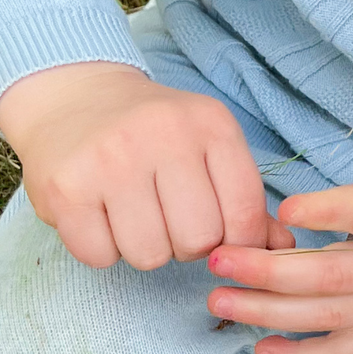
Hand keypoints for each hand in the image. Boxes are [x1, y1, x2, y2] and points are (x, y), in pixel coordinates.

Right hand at [0, 62, 286, 269]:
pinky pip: (100, 257)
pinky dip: (102, 248)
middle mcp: (164, 135)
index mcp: (210, 123)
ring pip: (149, 255)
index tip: (219, 232)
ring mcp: (112, 161)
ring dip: (143, 247)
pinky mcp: (67, 188)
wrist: (76, 96)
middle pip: (198, 240)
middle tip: (167, 215)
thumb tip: (285, 248)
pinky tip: (100, 213)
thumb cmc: (153, 130)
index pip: (245, 210)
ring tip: (133, 211)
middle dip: (185, 243)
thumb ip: (245, 197)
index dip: (238, 239)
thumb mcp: (208, 143)